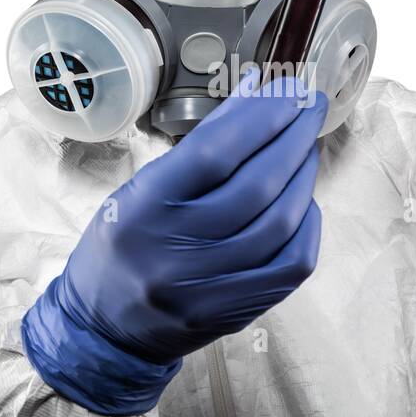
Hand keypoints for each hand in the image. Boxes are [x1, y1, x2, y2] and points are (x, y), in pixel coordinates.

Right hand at [22, 69, 325, 414]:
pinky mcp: (234, 312)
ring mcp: (208, 287)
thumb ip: (201, 146)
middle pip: (256, 184)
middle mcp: (175, 249)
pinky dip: (306, 225)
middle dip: (294, 136)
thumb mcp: (142, 188)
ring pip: (280, 222)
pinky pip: (291, 264)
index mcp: (144, 207)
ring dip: (303, 176)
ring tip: (306, 149)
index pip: (214, 152)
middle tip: (311, 106)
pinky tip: (304, 201)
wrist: (104, 328)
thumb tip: (255, 95)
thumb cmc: (123, 244)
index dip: (260, 115)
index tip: (288, 88)